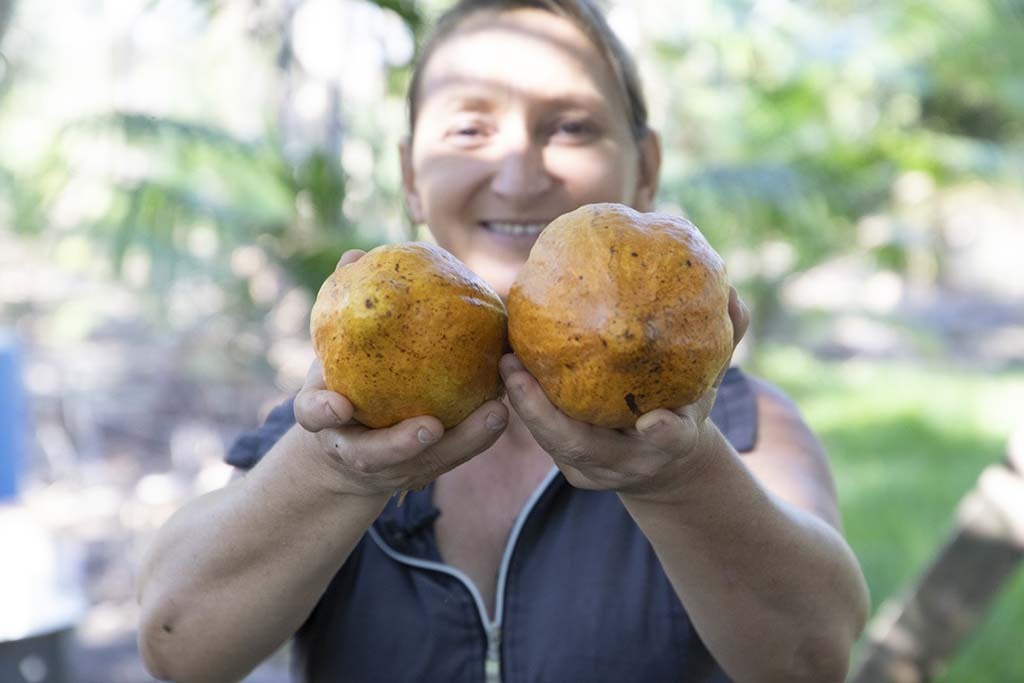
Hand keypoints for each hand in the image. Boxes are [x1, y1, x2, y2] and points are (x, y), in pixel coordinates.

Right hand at [293, 249, 509, 497]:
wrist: (347, 447)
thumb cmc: (341, 383)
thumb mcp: (334, 351)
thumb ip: (343, 309)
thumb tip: (355, 255)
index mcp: (325, 419)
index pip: (314, 417)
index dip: (323, 412)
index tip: (338, 406)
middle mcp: (356, 451)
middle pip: (376, 457)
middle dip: (403, 445)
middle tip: (430, 427)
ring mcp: (393, 468)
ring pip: (428, 464)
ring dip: (464, 442)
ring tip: (495, 413)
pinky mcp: (426, 468)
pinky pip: (456, 455)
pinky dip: (480, 435)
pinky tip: (507, 407)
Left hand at [500, 288, 749, 497]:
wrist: (663, 460)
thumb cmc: (686, 405)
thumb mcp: (711, 379)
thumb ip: (724, 339)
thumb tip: (733, 294)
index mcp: (671, 446)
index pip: (670, 442)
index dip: (665, 434)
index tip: (657, 422)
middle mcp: (628, 465)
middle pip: (584, 450)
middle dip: (546, 418)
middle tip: (518, 373)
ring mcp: (592, 470)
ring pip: (552, 445)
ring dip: (524, 406)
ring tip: (505, 360)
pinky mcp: (568, 463)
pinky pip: (541, 433)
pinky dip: (523, 399)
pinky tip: (506, 356)